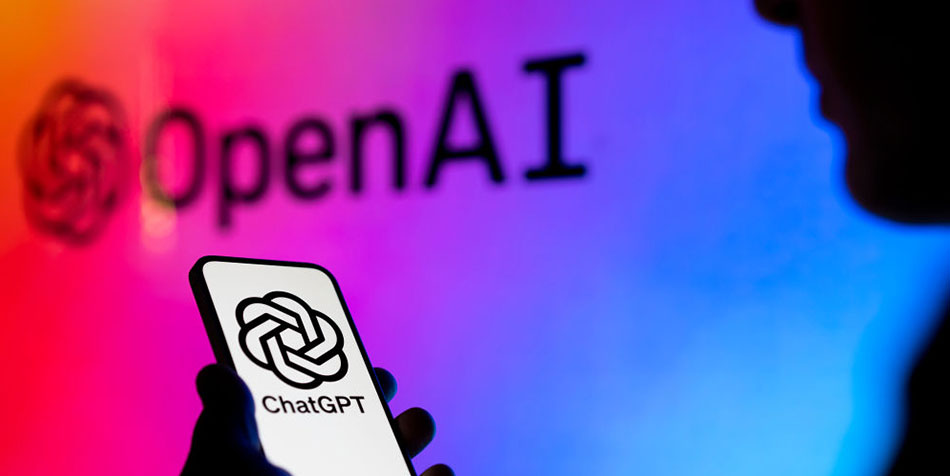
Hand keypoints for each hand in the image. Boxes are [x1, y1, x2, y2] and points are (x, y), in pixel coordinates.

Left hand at [181, 364, 452, 475]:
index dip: (323, 376)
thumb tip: (214, 370)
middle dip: (372, 398)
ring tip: (418, 423)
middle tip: (380, 380)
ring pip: (388, 460)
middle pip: (351, 428)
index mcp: (275, 460)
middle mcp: (314, 475)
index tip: (340, 350)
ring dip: (410, 434)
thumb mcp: (224, 467)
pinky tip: (441, 474)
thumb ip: (226, 418)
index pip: (303, 409)